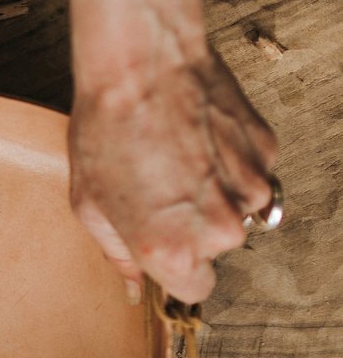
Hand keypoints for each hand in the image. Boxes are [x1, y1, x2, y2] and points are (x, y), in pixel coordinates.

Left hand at [68, 43, 277, 304]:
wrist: (142, 66)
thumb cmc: (106, 132)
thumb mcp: (90, 205)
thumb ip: (118, 253)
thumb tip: (134, 287)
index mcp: (172, 249)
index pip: (194, 290)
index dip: (175, 268)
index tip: (161, 245)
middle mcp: (221, 228)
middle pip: (215, 247)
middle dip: (191, 226)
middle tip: (157, 186)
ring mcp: (252, 189)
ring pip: (239, 210)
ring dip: (214, 193)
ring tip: (176, 157)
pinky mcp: (267, 152)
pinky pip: (251, 173)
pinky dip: (230, 162)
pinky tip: (197, 136)